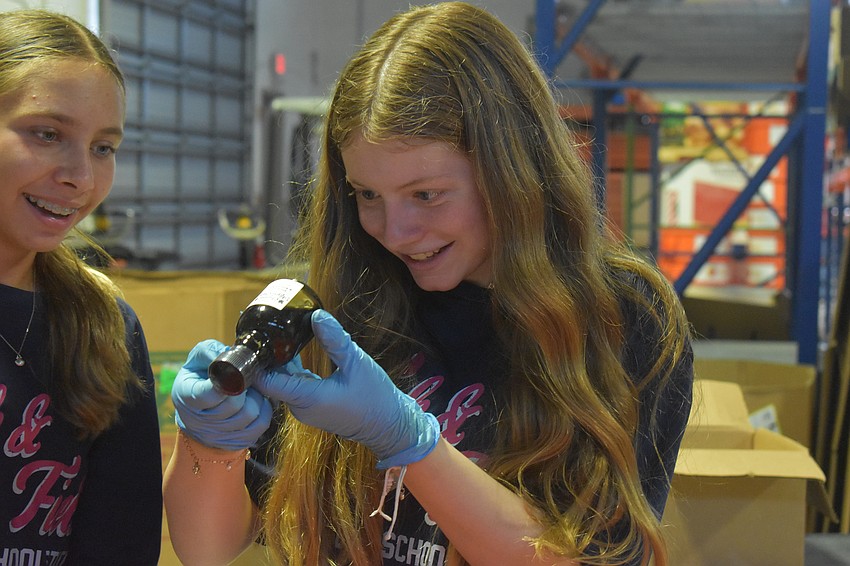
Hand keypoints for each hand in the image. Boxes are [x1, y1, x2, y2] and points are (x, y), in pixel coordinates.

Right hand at [171, 339, 274, 450]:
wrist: (197, 410)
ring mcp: (217, 435)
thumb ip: (210, 352)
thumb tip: (228, 353)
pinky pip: (260, 426)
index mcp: (187, 397)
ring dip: (256, 398)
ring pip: (250, 415)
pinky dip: (264, 410)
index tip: (234, 373)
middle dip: (244, 388)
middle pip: (234, 405)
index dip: (227, 382)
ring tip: (250, 390)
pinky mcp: (234, 442)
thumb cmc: (199, 379)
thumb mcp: (197, 360)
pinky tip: (257, 401)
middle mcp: (199, 421)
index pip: (211, 393)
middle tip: (245, 379)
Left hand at [252, 309, 439, 468]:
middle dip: (265, 357)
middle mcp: (300, 407)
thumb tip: (316, 315)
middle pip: (271, 381)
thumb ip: (334, 340)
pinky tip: (292, 348)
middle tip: (260, 328)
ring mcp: (306, 408)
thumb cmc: (375, 397)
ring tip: (273, 333)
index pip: (267, 381)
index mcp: (306, 398)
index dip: (254, 362)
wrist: (390, 425)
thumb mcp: (356, 363)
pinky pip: (294, 385)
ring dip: (278, 361)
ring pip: (283, 382)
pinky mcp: (314, 406)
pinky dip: (291, 369)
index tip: (249, 339)